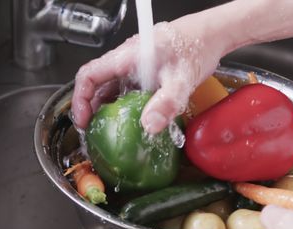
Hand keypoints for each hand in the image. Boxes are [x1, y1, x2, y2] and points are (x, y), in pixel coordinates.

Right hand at [72, 19, 223, 133]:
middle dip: (91, 108)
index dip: (80, 99)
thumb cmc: (196, 46)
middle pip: (96, 84)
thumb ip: (166, 103)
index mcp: (126, 57)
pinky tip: (133, 119)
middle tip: (93, 130)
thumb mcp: (181, 79)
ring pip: (111, 87)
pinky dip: (124, 105)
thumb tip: (149, 126)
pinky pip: (127, 88)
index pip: (88, 75)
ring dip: (107, 107)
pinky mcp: (146, 71)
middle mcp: (126, 60)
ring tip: (109, 129)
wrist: (212, 34)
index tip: (83, 119)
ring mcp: (135, 65)